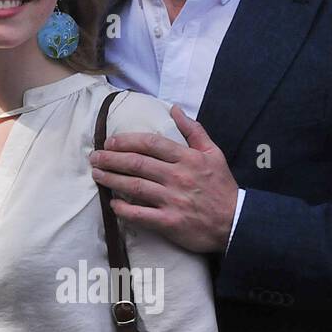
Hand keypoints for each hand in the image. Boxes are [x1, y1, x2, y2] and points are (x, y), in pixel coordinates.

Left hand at [88, 105, 237, 252]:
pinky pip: (140, 214)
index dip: (126, 141)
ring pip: (134, 187)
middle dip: (111, 158)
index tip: (109, 142)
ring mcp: (173, 200)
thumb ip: (194, 130)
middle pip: (136, 163)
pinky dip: (123, 209)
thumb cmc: (222, 187)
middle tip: (94, 157)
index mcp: (187, 158)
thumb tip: (174, 109)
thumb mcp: (213, 153)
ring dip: (111, 179)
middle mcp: (178, 177)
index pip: (150, 143)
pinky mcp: (170, 222)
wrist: (237, 222)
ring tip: (96, 174)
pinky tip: (112, 204)